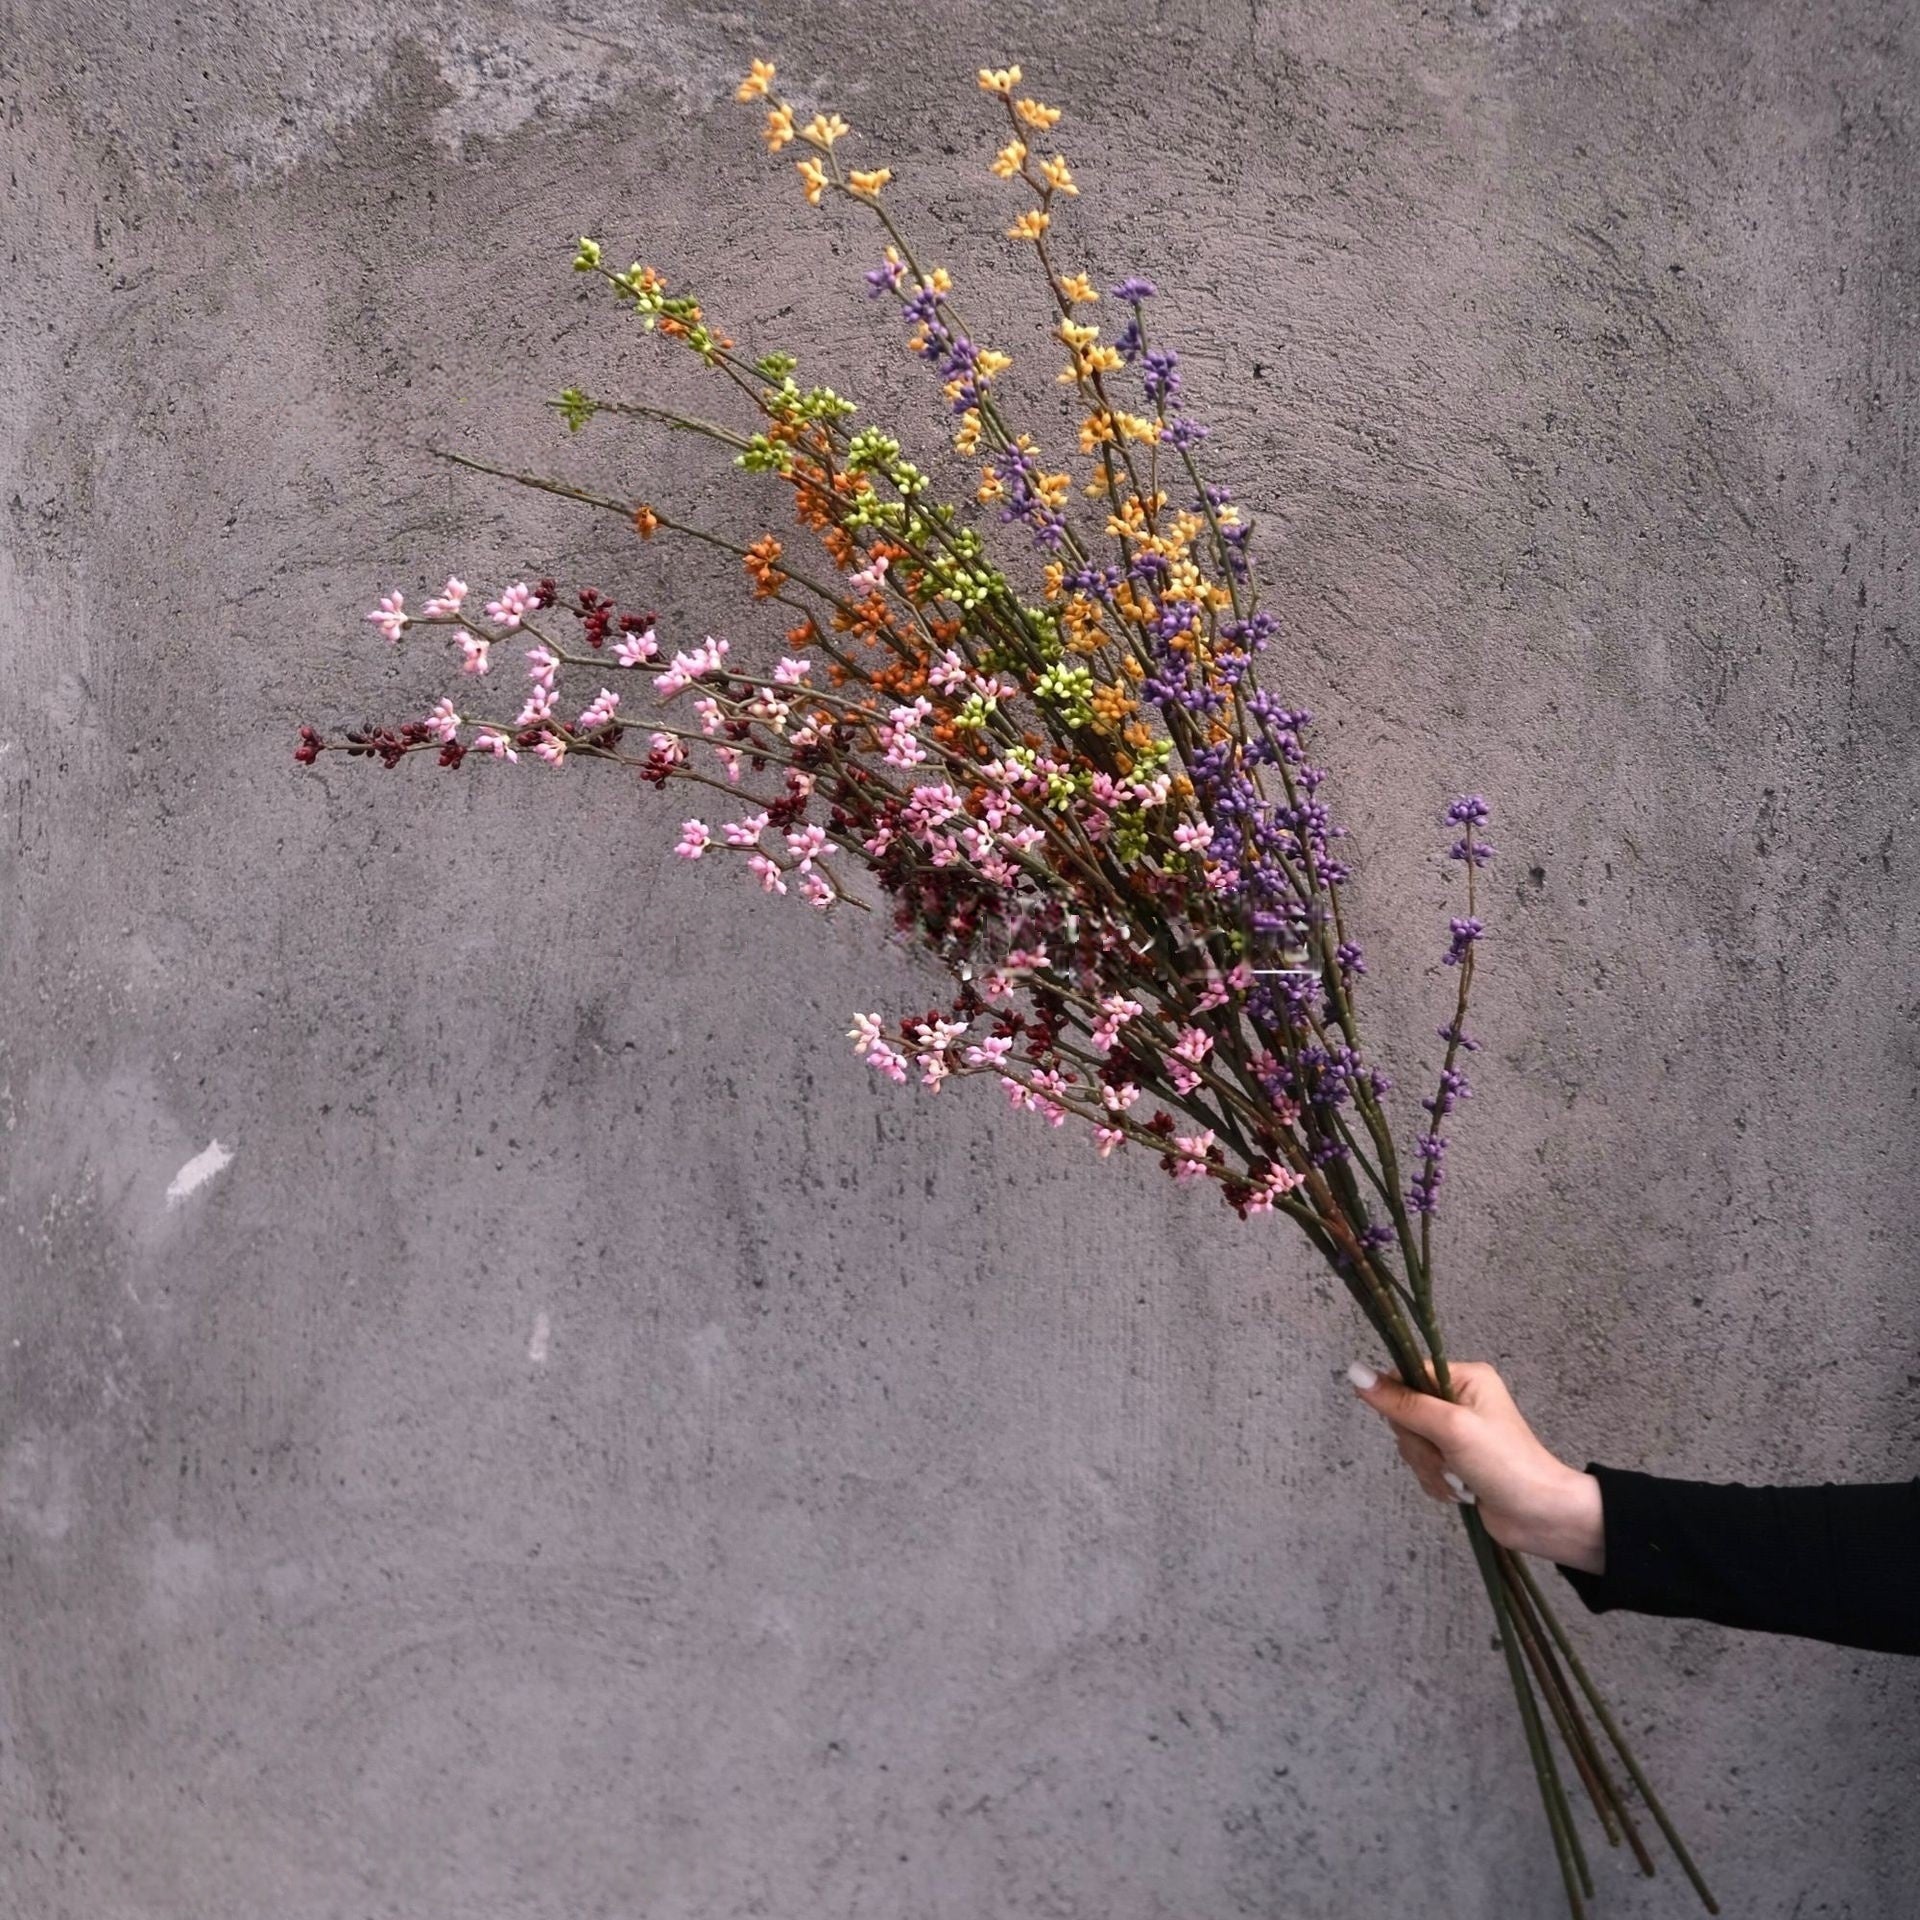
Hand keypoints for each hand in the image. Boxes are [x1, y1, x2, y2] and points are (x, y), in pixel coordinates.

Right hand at [1346, 1359, 1605, 1574]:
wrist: (1540, 1517)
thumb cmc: (1503, 1463)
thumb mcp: (1451, 1427)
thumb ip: (1402, 1402)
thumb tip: (1354, 1372)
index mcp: (1464, 1378)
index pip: (1408, 1374)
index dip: (1400, 1401)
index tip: (1416, 1426)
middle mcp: (1458, 1400)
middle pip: (1404, 1413)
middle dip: (1419, 1444)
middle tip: (1447, 1457)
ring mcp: (1456, 1434)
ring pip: (1410, 1444)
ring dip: (1428, 1467)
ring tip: (1457, 1479)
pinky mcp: (1454, 1463)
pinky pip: (1421, 1466)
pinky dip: (1435, 1482)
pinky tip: (1458, 1491)